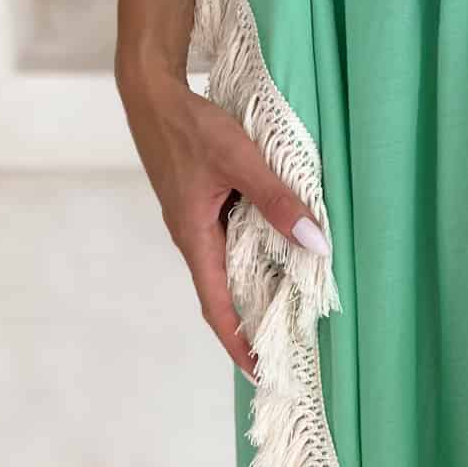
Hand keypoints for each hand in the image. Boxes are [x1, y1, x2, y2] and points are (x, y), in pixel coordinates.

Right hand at [116, 60, 329, 378]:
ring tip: (290, 302)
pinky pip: (226, 238)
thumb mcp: (239, 160)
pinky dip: (251, 252)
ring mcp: (193, 219)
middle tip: (288, 343)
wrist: (151, 93)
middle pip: (222, 292)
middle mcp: (191, 236)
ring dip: (253, 284)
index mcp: (194, 237)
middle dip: (251, 321)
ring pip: (226, 263)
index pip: (216, 307)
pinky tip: (277, 245)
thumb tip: (316, 243)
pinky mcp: (197, 202)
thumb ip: (277, 199)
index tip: (262, 372)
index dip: (238, 343)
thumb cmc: (189, 126)